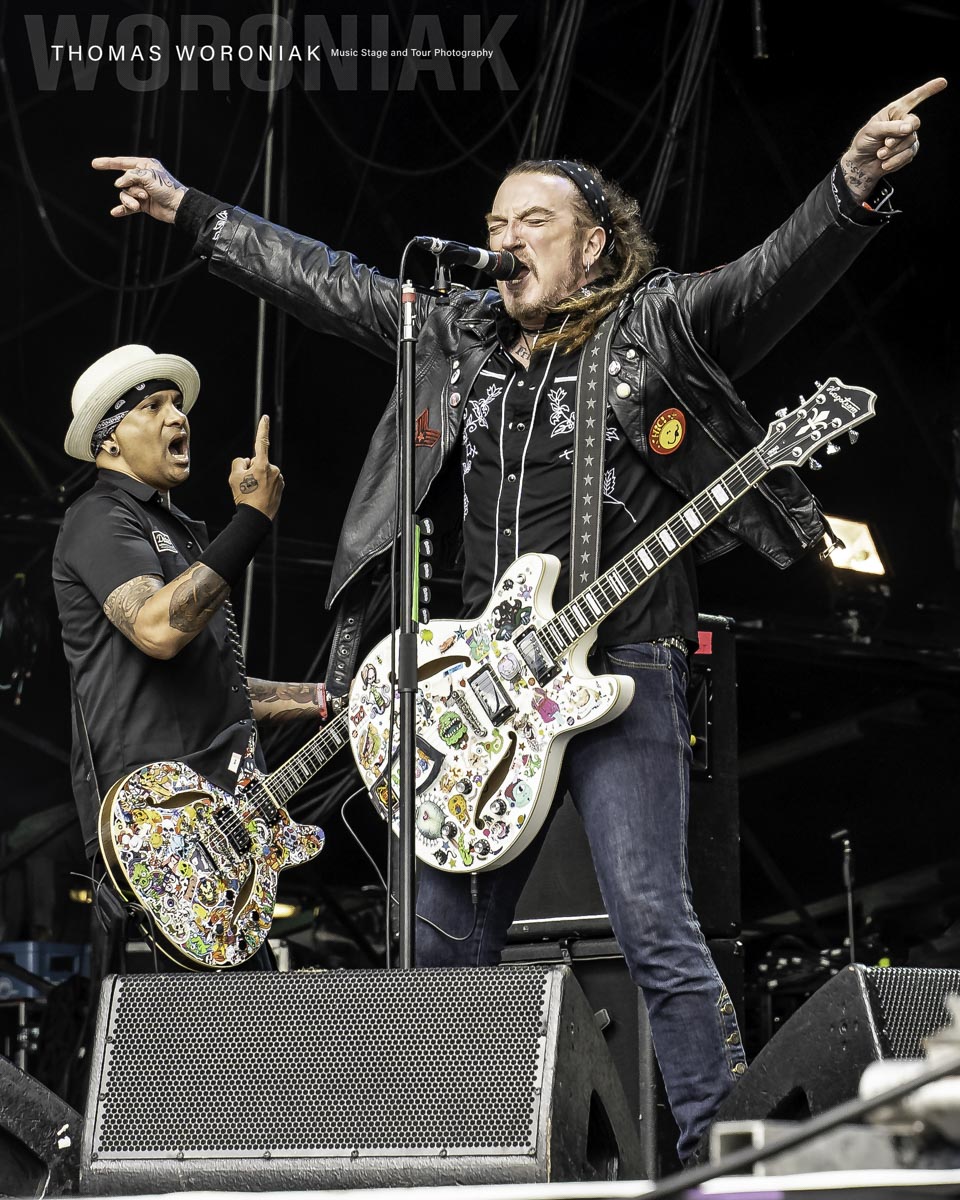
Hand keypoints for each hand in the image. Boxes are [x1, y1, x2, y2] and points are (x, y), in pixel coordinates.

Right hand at [91, 155, 185, 221]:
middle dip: (130, 188)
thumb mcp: (148, 177)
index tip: (94, 164)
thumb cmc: (167, 188)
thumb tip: (118, 184)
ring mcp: (142, 191)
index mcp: (145, 166)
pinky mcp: (143, 204)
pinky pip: (128, 206)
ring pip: (125, 194)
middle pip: (123, 181)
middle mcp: (142, 177)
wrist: (178, 207)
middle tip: (144, 194)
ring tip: (139, 204)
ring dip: (130, 200)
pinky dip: (123, 209)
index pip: (122, 163)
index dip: (108, 163)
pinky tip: (115, 212)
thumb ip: (130, 176)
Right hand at [229, 415, 283, 518]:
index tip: (265, 417)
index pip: (261, 441)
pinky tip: (260, 494)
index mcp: (262, 464)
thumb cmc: (244, 496)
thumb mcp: (233, 476)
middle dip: (252, 469)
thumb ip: (239, 462)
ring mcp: (279, 478)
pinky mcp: (281, 486)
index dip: (262, 428)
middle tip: (247, 485)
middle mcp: (273, 469)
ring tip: (253, 491)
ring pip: (264, 472)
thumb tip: (247, 461)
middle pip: (257, 462)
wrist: (256, 517)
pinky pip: (269, 480)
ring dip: (258, 478)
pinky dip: (264, 485)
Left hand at [840, 78, 946, 200]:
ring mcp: (909, 137)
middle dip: (898, 136)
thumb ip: (890, 127)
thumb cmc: (864, 142)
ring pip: (910, 141)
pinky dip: (894, 161)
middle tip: (885, 144)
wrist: (862, 164)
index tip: (943, 82)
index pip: (915, 98)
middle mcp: (905, 122)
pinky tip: (884, 163)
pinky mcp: (909, 151)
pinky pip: (908, 155)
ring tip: (880, 154)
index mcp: (896, 111)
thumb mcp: (873, 131)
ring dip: (893, 151)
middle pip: (914, 124)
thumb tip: (909, 128)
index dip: (929, 90)